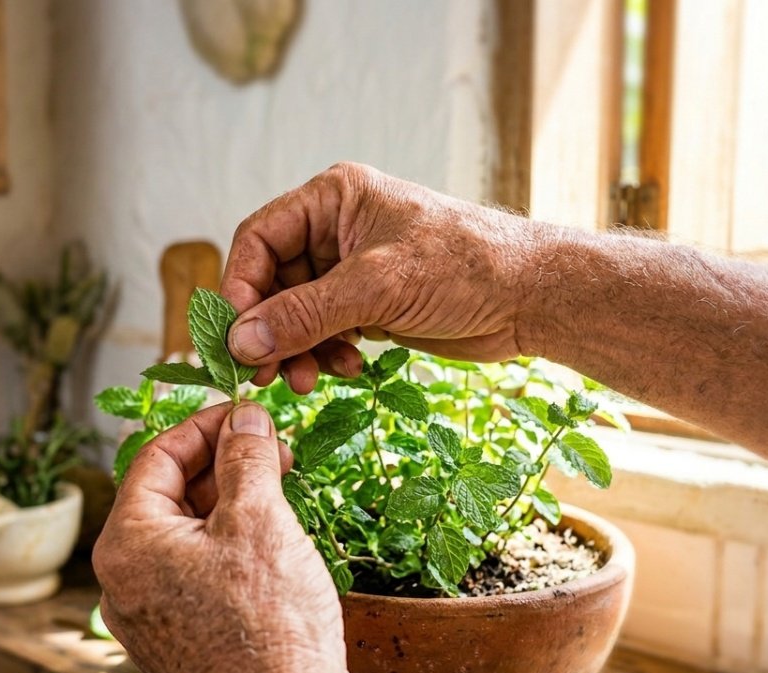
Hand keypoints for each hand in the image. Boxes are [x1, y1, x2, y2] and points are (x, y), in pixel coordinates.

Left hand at [92, 402, 359, 672]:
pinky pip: (195, 570)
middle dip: (222, 464)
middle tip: (273, 448)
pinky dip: (229, 542)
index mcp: (126, 544)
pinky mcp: (179, 636)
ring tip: (280, 486)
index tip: (246, 413)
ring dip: (230, 502)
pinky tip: (271, 536)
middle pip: (168, 494)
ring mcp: (149, 613)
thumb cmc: (270, 629)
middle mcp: (124, 579)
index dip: (205, 426)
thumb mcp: (259, 520)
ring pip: (185, 532)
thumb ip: (245, 457)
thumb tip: (244, 417)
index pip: (155, 456)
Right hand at [222, 162, 543, 392]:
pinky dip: (324, 353)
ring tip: (309, 380)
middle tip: (268, 374)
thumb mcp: (377, 287)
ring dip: (296, 349)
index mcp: (333, 198)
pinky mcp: (369, 303)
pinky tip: (345, 369)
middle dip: (270, 329)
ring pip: (296, 312)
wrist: (531, 296)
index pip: (258, 239)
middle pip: (272, 281)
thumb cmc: (464, 266)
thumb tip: (241, 341)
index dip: (241, 288)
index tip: (236, 337)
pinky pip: (324, 330)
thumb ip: (305, 314)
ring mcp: (352, 268)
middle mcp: (335, 228)